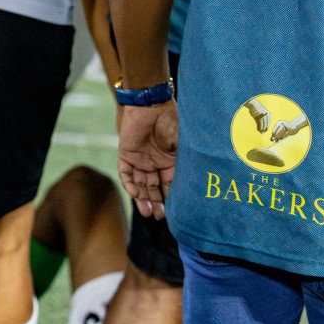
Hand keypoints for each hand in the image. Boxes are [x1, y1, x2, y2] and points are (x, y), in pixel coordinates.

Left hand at [118, 100, 178, 218]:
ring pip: (140, 184)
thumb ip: (185, 162)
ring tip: (148, 214)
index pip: (170, 184)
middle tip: (159, 217)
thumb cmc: (170, 121)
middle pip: (154, 188)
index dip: (171, 198)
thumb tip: (196, 182)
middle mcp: (155, 163)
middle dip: (156, 203)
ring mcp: (140, 159)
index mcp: (170, 161)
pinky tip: (135, 194)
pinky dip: (130, 184)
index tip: (175, 212)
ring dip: (143, 199)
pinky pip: (126, 173)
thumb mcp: (183, 144)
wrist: (150, 105)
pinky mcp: (126, 154)